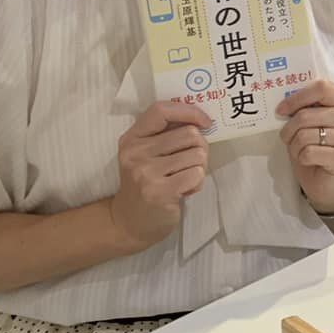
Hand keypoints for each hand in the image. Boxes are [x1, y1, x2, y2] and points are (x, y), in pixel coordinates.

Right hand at [110, 101, 212, 251]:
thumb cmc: (146, 183)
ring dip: (199, 167)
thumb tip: (201, 120)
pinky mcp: (160, 192)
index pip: (161, 110)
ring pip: (198, 154)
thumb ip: (166, 134)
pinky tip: (183, 190)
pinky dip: (197, 182)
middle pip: (189, 134)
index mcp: (132, 138)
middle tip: (190, 163)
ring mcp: (146, 173)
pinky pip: (197, 174)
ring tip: (183, 178)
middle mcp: (135, 153)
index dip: (189, 111)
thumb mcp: (146, 154)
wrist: (128, 222)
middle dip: (200, 147)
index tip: (205, 122)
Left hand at [278, 80, 333, 214]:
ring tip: (299, 150)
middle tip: (287, 138)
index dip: (297, 98)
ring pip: (304, 135)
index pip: (322, 88)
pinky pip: (309, 152)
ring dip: (294, 146)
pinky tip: (308, 160)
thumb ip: (305, 110)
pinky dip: (301, 158)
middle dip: (288, 130)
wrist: (329, 181)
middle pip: (306, 115)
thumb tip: (282, 106)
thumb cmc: (317, 148)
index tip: (281, 110)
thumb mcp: (312, 124)